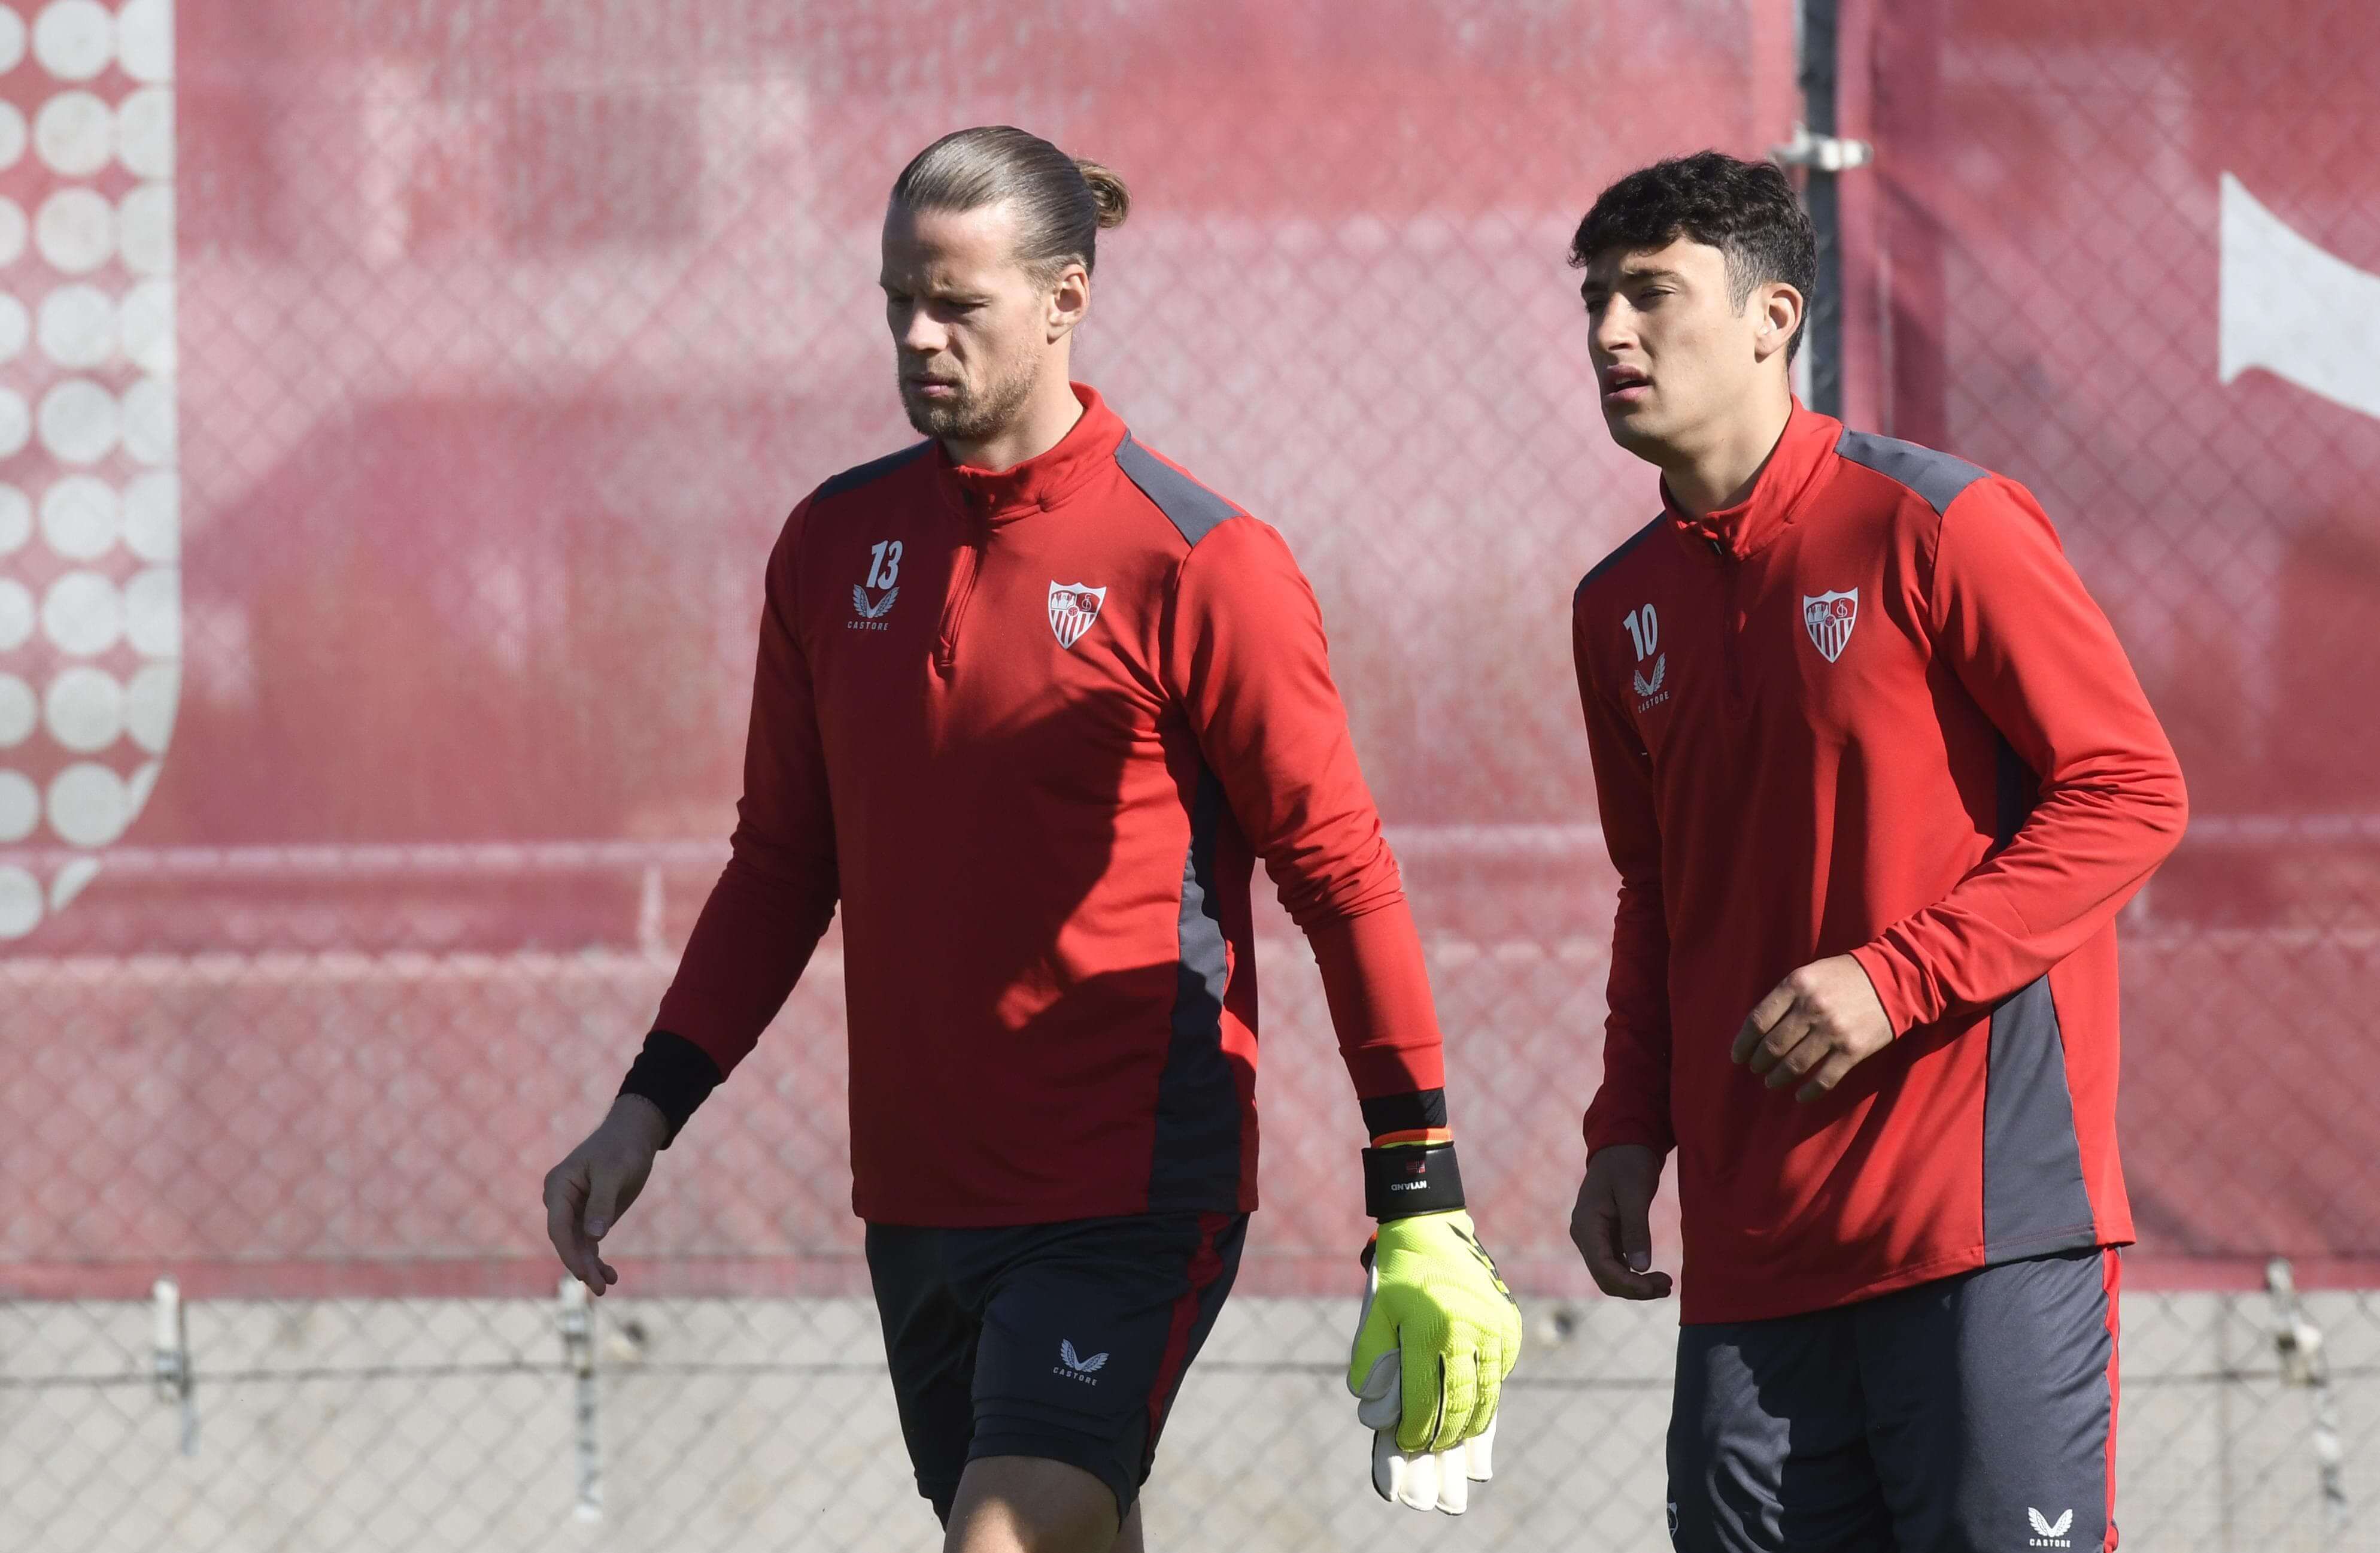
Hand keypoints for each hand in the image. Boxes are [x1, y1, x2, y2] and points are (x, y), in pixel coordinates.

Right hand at [542, 1095, 668, 1296]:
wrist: (634, 1135)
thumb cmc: (622, 1148)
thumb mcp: (613, 1173)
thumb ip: (602, 1203)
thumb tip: (594, 1237)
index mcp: (558, 1187)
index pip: (558, 1227)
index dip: (569, 1253)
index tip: (583, 1274)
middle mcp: (561, 1201)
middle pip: (566, 1240)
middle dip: (581, 1265)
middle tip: (600, 1288)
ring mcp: (575, 1209)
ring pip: (578, 1245)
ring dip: (591, 1266)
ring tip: (607, 1287)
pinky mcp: (590, 1215)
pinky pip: (589, 1242)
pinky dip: (598, 1258)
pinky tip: (611, 1275)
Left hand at [1345, 1209, 1522, 1513]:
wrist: (1432, 1228)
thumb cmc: (1398, 1276)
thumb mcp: (1375, 1313)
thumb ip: (1370, 1360)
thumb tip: (1373, 1408)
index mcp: (1431, 1329)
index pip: (1426, 1399)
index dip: (1416, 1429)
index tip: (1406, 1442)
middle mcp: (1469, 1330)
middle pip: (1461, 1402)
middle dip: (1445, 1434)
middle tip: (1431, 1448)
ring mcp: (1495, 1327)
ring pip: (1488, 1393)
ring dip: (1471, 1422)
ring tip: (1455, 1439)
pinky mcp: (1509, 1324)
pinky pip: (1500, 1371)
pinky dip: (1488, 1393)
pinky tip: (1473, 1406)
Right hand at [1570, 1144, 1670, 1299]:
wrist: (1621, 1144)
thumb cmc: (1628, 1163)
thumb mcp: (1634, 1192)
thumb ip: (1636, 1229)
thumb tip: (1640, 1267)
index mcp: (1586, 1223)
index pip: (1602, 1266)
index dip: (1628, 1283)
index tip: (1654, 1288)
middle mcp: (1584, 1234)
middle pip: (1605, 1277)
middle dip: (1634, 1288)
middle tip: (1668, 1285)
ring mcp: (1592, 1237)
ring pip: (1610, 1275)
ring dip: (1636, 1285)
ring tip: (1666, 1283)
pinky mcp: (1604, 1238)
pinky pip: (1615, 1265)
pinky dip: (1634, 1274)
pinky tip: (1655, 1276)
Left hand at [1731, 954, 1894, 1101]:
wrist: (1895, 979)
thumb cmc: (1844, 975)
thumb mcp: (1809, 974)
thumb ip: (1785, 997)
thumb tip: (1759, 1028)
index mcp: (1795, 985)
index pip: (1758, 1021)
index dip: (1743, 1043)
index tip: (1737, 1056)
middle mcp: (1811, 1009)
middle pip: (1773, 1046)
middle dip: (1759, 1062)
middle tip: (1756, 1068)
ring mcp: (1832, 1031)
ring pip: (1794, 1065)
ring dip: (1778, 1078)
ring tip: (1771, 1081)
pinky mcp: (1852, 1050)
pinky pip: (1824, 1079)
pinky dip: (1808, 1092)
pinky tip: (1799, 1096)